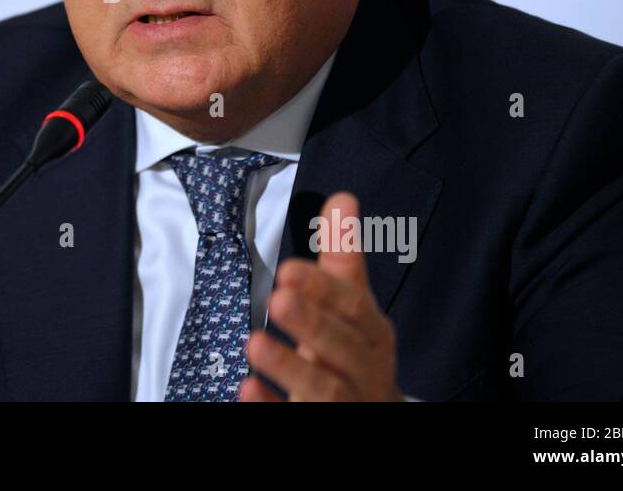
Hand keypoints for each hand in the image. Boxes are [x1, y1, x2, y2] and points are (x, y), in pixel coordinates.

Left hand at [240, 191, 402, 400]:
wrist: (374, 417)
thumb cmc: (358, 355)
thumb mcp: (352, 308)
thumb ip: (343, 259)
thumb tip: (341, 198)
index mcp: (373, 334)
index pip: (354, 308)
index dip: (324, 290)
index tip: (289, 269)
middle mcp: (365, 370)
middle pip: (343, 348)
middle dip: (313, 324)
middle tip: (277, 299)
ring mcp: (347, 403)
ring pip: (325, 389)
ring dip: (290, 366)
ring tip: (254, 343)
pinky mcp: (320, 424)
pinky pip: (296, 418)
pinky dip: (273, 406)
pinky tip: (247, 389)